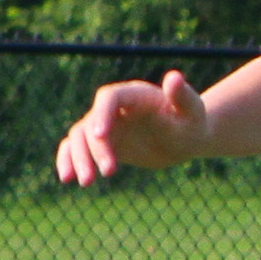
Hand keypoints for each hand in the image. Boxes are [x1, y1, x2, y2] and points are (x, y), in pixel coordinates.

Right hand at [54, 71, 208, 185]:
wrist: (186, 138)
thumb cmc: (191, 121)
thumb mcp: (192, 111)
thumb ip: (183, 95)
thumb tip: (174, 77)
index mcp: (133, 94)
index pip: (109, 98)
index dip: (102, 114)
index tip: (102, 135)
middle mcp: (113, 107)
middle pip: (92, 122)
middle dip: (95, 148)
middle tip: (109, 172)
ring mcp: (105, 125)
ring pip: (79, 137)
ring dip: (79, 159)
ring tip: (86, 183)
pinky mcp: (103, 143)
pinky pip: (77, 149)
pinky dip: (69, 161)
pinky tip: (68, 179)